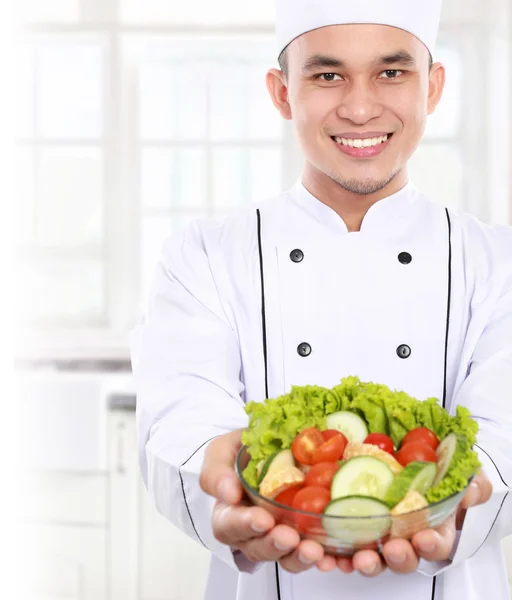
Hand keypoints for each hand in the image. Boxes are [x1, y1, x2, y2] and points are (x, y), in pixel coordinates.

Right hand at [199, 430, 336, 573]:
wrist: (270, 448)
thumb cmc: (241, 453)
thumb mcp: (220, 452)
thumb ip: (217, 471)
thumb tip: (228, 493)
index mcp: (229, 513)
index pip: (230, 526)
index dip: (245, 525)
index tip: (262, 519)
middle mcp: (252, 533)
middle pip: (259, 548)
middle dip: (275, 545)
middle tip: (289, 537)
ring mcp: (279, 537)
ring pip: (286, 557)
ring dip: (300, 557)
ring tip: (315, 551)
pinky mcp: (305, 537)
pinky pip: (313, 553)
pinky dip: (325, 559)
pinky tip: (334, 558)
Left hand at [336, 471, 492, 576]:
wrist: (400, 458)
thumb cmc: (430, 472)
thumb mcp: (457, 472)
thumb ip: (471, 483)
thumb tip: (471, 491)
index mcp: (431, 528)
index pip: (435, 544)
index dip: (431, 544)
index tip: (423, 538)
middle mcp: (403, 537)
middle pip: (403, 558)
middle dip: (397, 557)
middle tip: (391, 549)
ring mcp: (377, 536)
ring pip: (373, 557)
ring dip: (366, 561)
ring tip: (357, 558)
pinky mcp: (351, 529)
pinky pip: (343, 547)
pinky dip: (335, 554)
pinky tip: (328, 554)